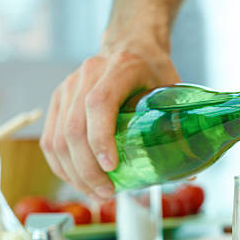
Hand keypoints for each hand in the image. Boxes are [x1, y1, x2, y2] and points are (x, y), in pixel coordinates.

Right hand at [40, 40, 179, 202]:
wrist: (130, 45)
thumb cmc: (153, 72)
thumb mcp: (172, 90)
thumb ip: (179, 128)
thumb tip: (189, 176)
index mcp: (120, 68)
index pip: (99, 104)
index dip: (101, 139)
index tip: (112, 169)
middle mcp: (88, 75)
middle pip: (74, 128)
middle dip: (88, 169)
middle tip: (107, 193)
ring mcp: (68, 88)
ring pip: (57, 138)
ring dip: (75, 173)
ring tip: (95, 193)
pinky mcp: (58, 101)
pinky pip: (50, 140)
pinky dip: (62, 166)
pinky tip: (78, 182)